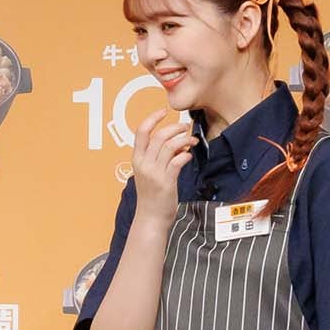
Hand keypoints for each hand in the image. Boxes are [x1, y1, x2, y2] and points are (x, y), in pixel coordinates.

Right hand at [130, 108, 195, 228]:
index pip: (141, 132)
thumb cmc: (152, 195)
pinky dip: (186, 154)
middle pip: (160, 136)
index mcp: (137, 160)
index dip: (152, 118)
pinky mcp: (166, 181)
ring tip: (192, 141)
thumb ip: (159, 157)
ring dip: (184, 139)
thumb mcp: (149, 173)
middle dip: (175, 127)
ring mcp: (155, 173)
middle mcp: (144, 164)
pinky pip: (179, 160)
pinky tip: (189, 156)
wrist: (151, 217)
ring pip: (170, 145)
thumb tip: (177, 143)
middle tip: (185, 127)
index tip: (163, 111)